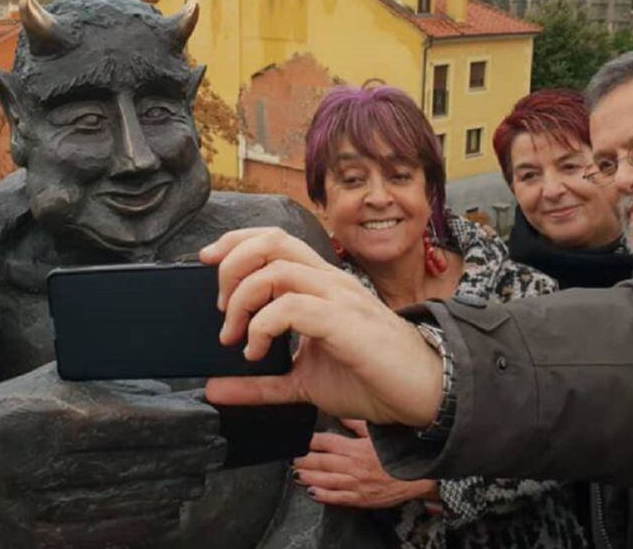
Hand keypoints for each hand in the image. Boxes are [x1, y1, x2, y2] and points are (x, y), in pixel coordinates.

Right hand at [0, 364, 223, 546]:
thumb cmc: (15, 405)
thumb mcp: (57, 379)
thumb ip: (110, 381)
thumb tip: (173, 387)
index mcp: (57, 417)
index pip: (135, 425)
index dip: (180, 426)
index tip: (211, 420)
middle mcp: (50, 464)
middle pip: (137, 465)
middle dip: (187, 458)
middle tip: (218, 449)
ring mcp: (42, 505)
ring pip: (125, 502)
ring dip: (172, 491)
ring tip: (199, 477)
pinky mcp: (37, 535)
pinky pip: (103, 535)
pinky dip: (143, 524)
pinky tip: (171, 513)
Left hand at [200, 227, 442, 426]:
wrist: (425, 394)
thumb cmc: (371, 379)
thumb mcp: (303, 381)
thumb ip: (260, 382)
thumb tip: (215, 388)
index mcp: (322, 284)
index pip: (275, 239)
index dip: (236, 242)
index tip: (207, 261)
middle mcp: (331, 281)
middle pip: (272, 242)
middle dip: (232, 263)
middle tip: (221, 306)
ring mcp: (339, 298)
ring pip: (278, 269)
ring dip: (244, 298)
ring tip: (234, 336)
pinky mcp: (345, 321)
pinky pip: (293, 307)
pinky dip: (264, 326)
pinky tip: (256, 351)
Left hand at [293, 419, 437, 507]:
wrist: (417, 477)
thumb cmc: (399, 454)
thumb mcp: (378, 433)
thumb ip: (358, 424)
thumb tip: (343, 414)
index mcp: (356, 448)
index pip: (326, 442)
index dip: (310, 441)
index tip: (300, 440)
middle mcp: (353, 466)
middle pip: (321, 462)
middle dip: (303, 460)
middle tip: (292, 458)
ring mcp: (355, 484)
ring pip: (325, 480)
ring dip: (308, 476)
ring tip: (296, 473)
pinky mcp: (360, 499)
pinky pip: (337, 498)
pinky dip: (322, 495)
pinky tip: (312, 491)